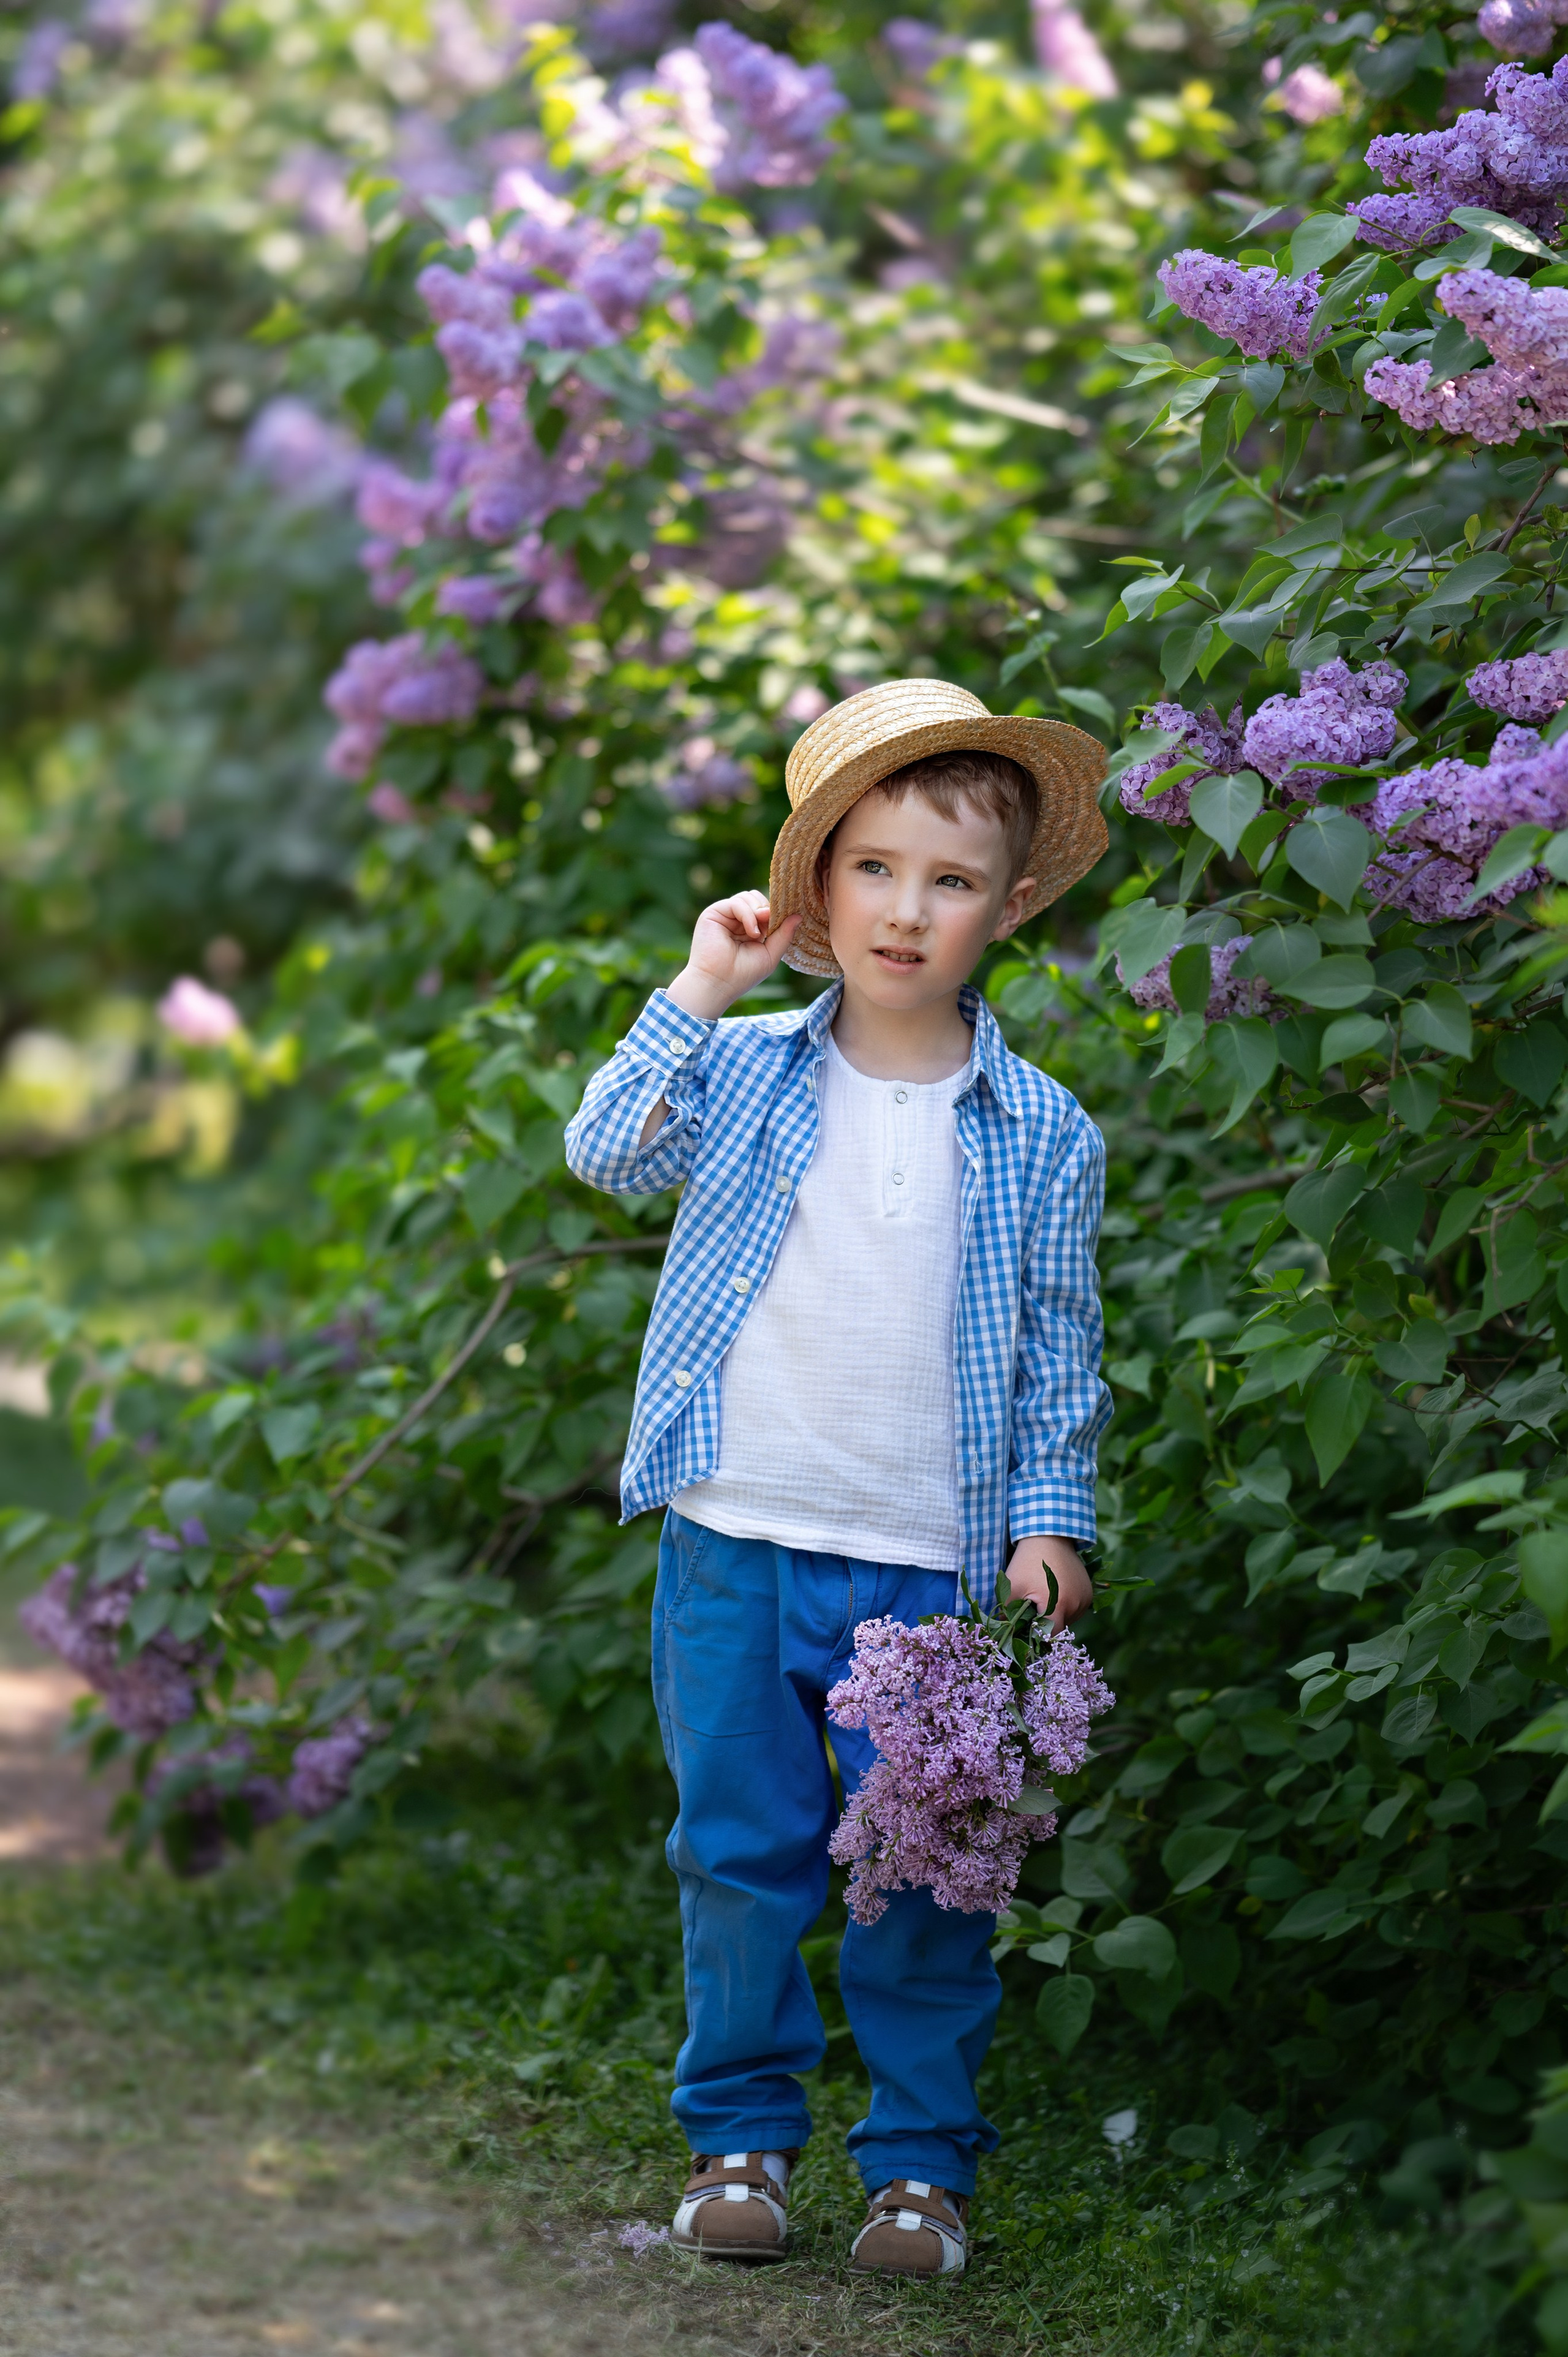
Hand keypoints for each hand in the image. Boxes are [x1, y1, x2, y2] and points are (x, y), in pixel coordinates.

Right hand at [665, 891, 800, 1020]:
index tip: (783, 921)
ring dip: (758, 913)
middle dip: (767, 910)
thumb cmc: (743, 975)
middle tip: (769, 928)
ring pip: (747, 897)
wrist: (718, 983)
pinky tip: (752, 933)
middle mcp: (735, 920)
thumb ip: (784, 935)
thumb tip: (798, 916)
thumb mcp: (770, 954)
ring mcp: (724, 916)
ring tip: (757, 935)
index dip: (775, 912)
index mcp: (749, 929)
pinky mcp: (714, 913)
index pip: (764, 908)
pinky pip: (737, 903)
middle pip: (756, 897)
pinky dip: (748, 915)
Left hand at [1003, 1536, 1092, 1632]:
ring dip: (1057, 1615)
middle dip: (1045, 1624)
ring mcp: (1085, 1598)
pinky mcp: (1089, 1592)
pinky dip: (1066, 1606)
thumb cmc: (1027, 1562)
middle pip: (1060, 1627)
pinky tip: (1056, 1592)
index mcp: (1058, 1605)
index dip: (1038, 1636)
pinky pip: (1076, 1609)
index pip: (1051, 1636)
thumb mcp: (1012, 1587)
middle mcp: (1076, 1604)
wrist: (1049, 1537)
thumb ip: (1007, 1613)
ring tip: (1044, 1597)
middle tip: (1033, 1609)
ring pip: (1069, 1619)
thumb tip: (1004, 1633)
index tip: (1027, 1630)